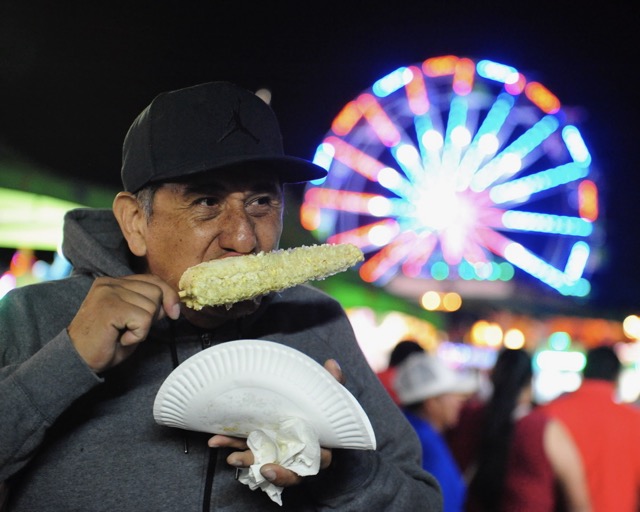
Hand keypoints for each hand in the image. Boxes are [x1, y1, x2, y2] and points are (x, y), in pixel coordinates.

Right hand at [67, 274, 180, 371]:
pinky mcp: (110, 307)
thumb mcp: (132, 320)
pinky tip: (121, 339)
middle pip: (156, 291)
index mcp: (114, 282)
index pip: (152, 280)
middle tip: (133, 329)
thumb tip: (173, 303)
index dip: (168, 295)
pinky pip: (143, 319)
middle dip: (154, 314)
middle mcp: (110, 283)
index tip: (174, 313)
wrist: (77, 361)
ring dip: (143, 328)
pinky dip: (138, 334)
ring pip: (151, 307)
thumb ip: (149, 307)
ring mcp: (108, 293)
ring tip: (123, 334)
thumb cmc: (105, 343)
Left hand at [208, 358, 343, 486]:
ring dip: (246, 461)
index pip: (315, 461)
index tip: (281, 465)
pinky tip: (216, 441)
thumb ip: (332, 381)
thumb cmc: (318, 404)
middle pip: (291, 471)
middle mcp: (297, 452)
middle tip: (264, 469)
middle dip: (277, 474)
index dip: (299, 467)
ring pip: (263, 460)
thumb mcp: (328, 392)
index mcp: (318, 444)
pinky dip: (230, 445)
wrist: (299, 401)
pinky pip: (245, 447)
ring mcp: (275, 449)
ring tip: (231, 458)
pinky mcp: (258, 442)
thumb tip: (332, 365)